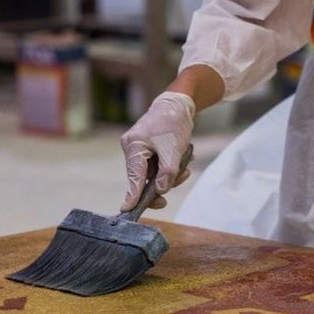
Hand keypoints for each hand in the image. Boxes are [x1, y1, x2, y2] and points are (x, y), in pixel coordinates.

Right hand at [119, 91, 195, 211]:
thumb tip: (160, 191)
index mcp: (134, 146)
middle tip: (182, 179)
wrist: (179, 104)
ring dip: (170, 175)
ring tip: (186, 168)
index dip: (132, 195)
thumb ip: (167, 172)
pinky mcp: (146, 149)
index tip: (128, 210)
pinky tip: (182, 161)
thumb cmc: (174, 123)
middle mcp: (132, 148)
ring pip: (152, 173)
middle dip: (163, 183)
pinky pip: (156, 166)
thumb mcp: (174, 150)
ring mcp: (138, 148)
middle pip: (143, 177)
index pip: (133, 176)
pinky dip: (169, 167)